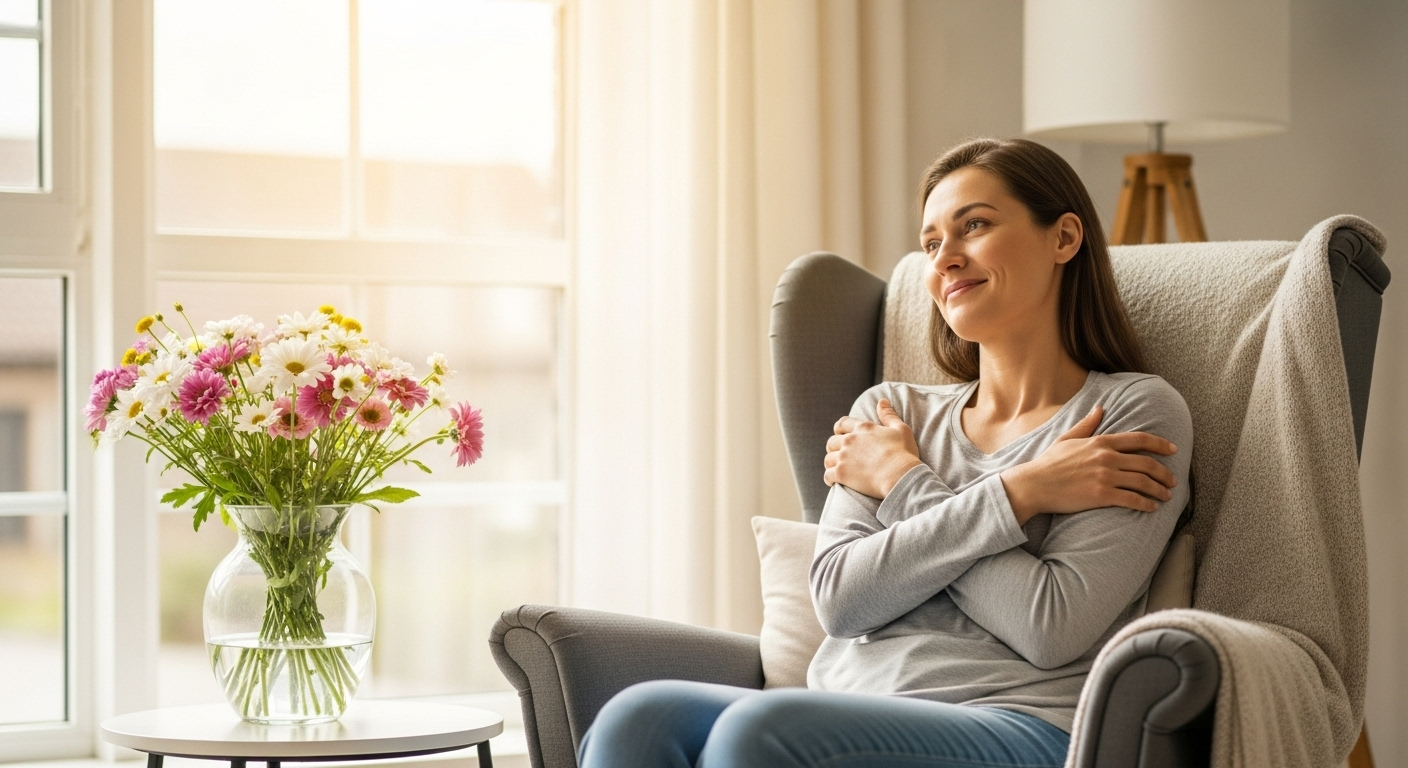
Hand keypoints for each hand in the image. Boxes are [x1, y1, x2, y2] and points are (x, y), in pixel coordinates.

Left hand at [823, 399, 924, 498]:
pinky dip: (829, 479)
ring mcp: (843, 457)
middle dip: (833, 447)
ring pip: (828, 458)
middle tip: (839, 454)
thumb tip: (882, 401)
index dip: (839, 429)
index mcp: (862, 428)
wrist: (899, 476)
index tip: (840, 434)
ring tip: (836, 469)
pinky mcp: (841, 473)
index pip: (842, 423)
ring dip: (831, 463)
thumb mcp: (901, 429)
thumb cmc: (903, 453)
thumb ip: (889, 415)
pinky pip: (827, 475)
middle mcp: (850, 440)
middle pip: (832, 441)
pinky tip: (833, 482)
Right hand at [999, 404, 1177, 526]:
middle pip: (1147, 463)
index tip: (1174, 450)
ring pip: (1144, 482)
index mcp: (1101, 442)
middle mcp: (1107, 457)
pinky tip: (1152, 508)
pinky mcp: (1102, 495)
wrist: (1035, 484)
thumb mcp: (1068, 438)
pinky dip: (1146, 504)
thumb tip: (1100, 408)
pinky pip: (1132, 499)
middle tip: (1173, 480)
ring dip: (1159, 490)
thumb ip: (1087, 423)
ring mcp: (1105, 477)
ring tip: (1166, 496)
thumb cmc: (1049, 463)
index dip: (1161, 444)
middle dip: (1165, 473)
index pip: (1139, 440)